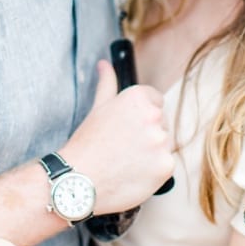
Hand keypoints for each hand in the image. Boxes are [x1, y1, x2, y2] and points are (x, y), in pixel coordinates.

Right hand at [60, 59, 173, 213]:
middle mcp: (153, 116)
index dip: (140, 116)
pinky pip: (166, 165)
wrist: (78, 181)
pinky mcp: (166, 166)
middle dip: (147, 134)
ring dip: (151, 153)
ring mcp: (161, 142)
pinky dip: (153, 171)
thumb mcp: (97, 109)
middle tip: (122, 147)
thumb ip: (107, 84)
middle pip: (161, 123)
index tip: (127, 128)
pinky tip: (132, 173)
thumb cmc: (86, 144)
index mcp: (138, 98)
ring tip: (125, 161)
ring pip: (164, 145)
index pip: (156, 100)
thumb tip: (104, 64)